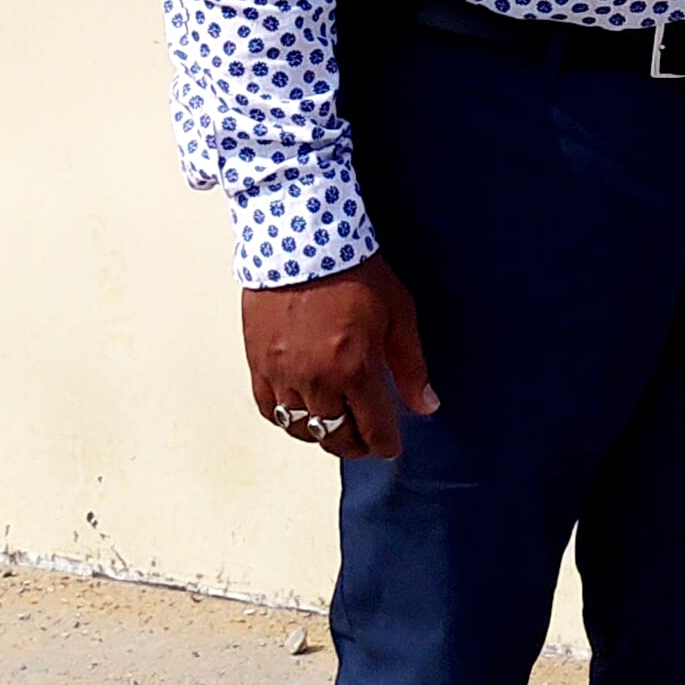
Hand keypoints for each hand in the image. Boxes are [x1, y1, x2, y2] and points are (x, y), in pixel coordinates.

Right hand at [242, 254, 438, 459]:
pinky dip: (286, 418)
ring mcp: (282, 373)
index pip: (373, 430)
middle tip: (365, 437)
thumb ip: (411, 365)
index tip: (389, 445)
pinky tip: (301, 410)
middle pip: (336, 438)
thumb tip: (427, 405)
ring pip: (301, 429)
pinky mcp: (258, 362)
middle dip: (356, 444)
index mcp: (354, 369)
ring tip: (334, 423)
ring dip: (321, 433)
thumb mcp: (398, 313)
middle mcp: (316, 379)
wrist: (301, 238)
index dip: (385, 445)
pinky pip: (269, 409)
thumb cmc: (354, 270)